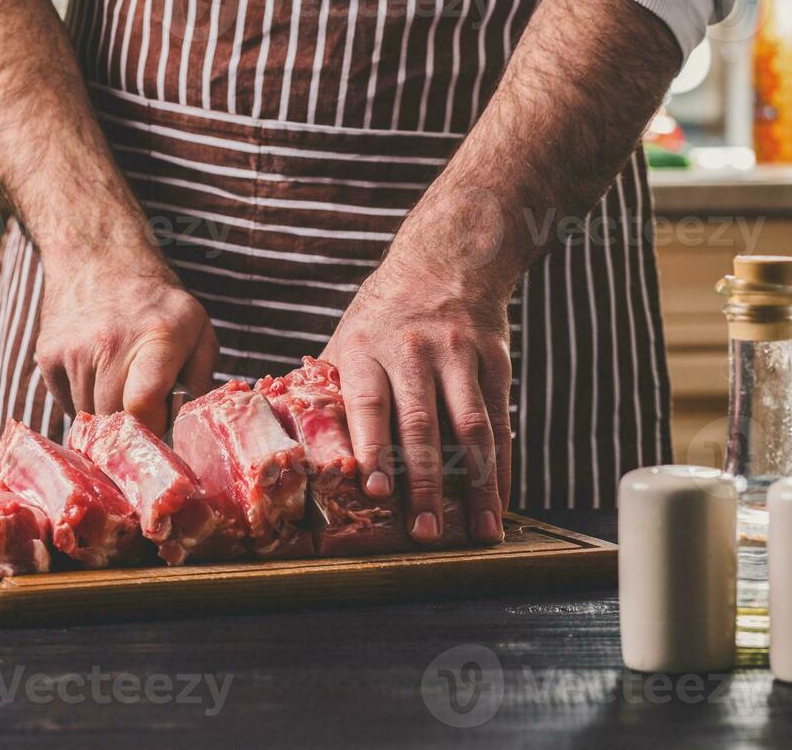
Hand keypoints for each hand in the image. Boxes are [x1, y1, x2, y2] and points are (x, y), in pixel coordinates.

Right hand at [35, 255, 217, 434]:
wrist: (98, 256)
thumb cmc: (156, 300)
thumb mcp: (197, 327)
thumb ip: (202, 378)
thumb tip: (190, 426)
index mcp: (157, 338)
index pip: (142, 405)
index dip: (151, 427)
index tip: (159, 426)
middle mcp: (109, 344)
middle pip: (114, 421)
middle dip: (132, 424)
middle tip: (144, 405)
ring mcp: (73, 351)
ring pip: (89, 417)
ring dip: (106, 412)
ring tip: (119, 382)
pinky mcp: (47, 356)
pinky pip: (67, 403)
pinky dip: (84, 400)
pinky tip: (97, 373)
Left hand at [323, 251, 512, 545]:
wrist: (447, 258)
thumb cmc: (384, 314)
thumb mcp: (348, 337)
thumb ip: (329, 388)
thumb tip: (289, 438)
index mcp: (366, 349)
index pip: (369, 404)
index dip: (372, 449)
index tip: (375, 491)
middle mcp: (412, 351)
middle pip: (420, 424)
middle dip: (424, 483)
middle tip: (425, 533)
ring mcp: (457, 354)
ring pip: (471, 427)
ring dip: (477, 484)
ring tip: (480, 531)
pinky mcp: (494, 358)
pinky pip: (500, 419)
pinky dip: (502, 464)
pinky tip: (500, 499)